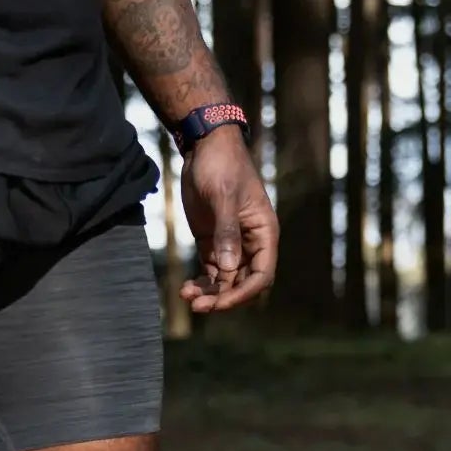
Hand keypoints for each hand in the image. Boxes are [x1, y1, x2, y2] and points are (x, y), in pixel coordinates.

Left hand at [177, 126, 277, 313]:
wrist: (205, 144)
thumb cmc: (221, 165)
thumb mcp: (223, 197)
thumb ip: (226, 233)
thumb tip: (228, 270)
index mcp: (264, 233)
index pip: (262, 274)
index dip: (244, 292)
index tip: (221, 302)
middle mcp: (251, 243)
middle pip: (243, 283)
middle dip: (223, 297)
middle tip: (198, 306)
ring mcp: (231, 243)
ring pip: (225, 280)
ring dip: (209, 292)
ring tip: (186, 296)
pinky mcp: (212, 241)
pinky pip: (211, 271)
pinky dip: (201, 282)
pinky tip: (185, 288)